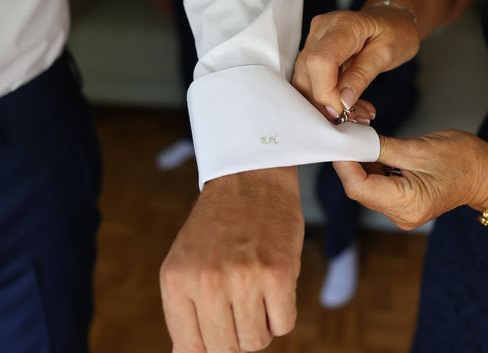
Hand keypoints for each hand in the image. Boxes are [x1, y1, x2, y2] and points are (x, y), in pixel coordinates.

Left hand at [160, 167, 303, 352]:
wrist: (250, 179)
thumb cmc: (218, 225)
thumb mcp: (185, 262)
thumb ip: (184, 310)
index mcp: (176, 281)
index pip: (190, 348)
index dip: (209, 344)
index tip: (222, 329)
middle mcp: (206, 282)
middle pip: (226, 349)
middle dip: (237, 334)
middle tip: (243, 306)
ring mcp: (243, 278)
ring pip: (257, 341)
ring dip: (261, 324)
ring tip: (258, 293)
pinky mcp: (278, 273)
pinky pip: (284, 324)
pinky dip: (282, 314)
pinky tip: (276, 287)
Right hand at [292, 7, 419, 119]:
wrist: (392, 19)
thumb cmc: (395, 31)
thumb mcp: (387, 53)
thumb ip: (362, 75)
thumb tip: (343, 100)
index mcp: (342, 26)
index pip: (319, 62)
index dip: (326, 92)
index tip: (344, 109)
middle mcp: (321, 30)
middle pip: (306, 74)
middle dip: (326, 103)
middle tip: (353, 117)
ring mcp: (314, 40)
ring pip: (305, 81)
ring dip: (327, 104)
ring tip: (356, 114)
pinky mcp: (314, 52)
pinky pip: (313, 80)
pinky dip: (329, 98)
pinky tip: (349, 106)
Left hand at [333, 131, 487, 229]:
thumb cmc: (464, 160)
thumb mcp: (420, 148)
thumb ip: (382, 147)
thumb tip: (353, 140)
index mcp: (407, 204)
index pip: (359, 188)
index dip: (344, 164)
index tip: (338, 140)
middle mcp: (400, 215)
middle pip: (359, 189)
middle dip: (350, 161)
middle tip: (346, 134)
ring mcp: (400, 211)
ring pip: (366, 187)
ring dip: (360, 163)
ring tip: (361, 139)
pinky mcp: (401, 203)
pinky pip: (377, 186)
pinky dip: (372, 168)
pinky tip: (373, 151)